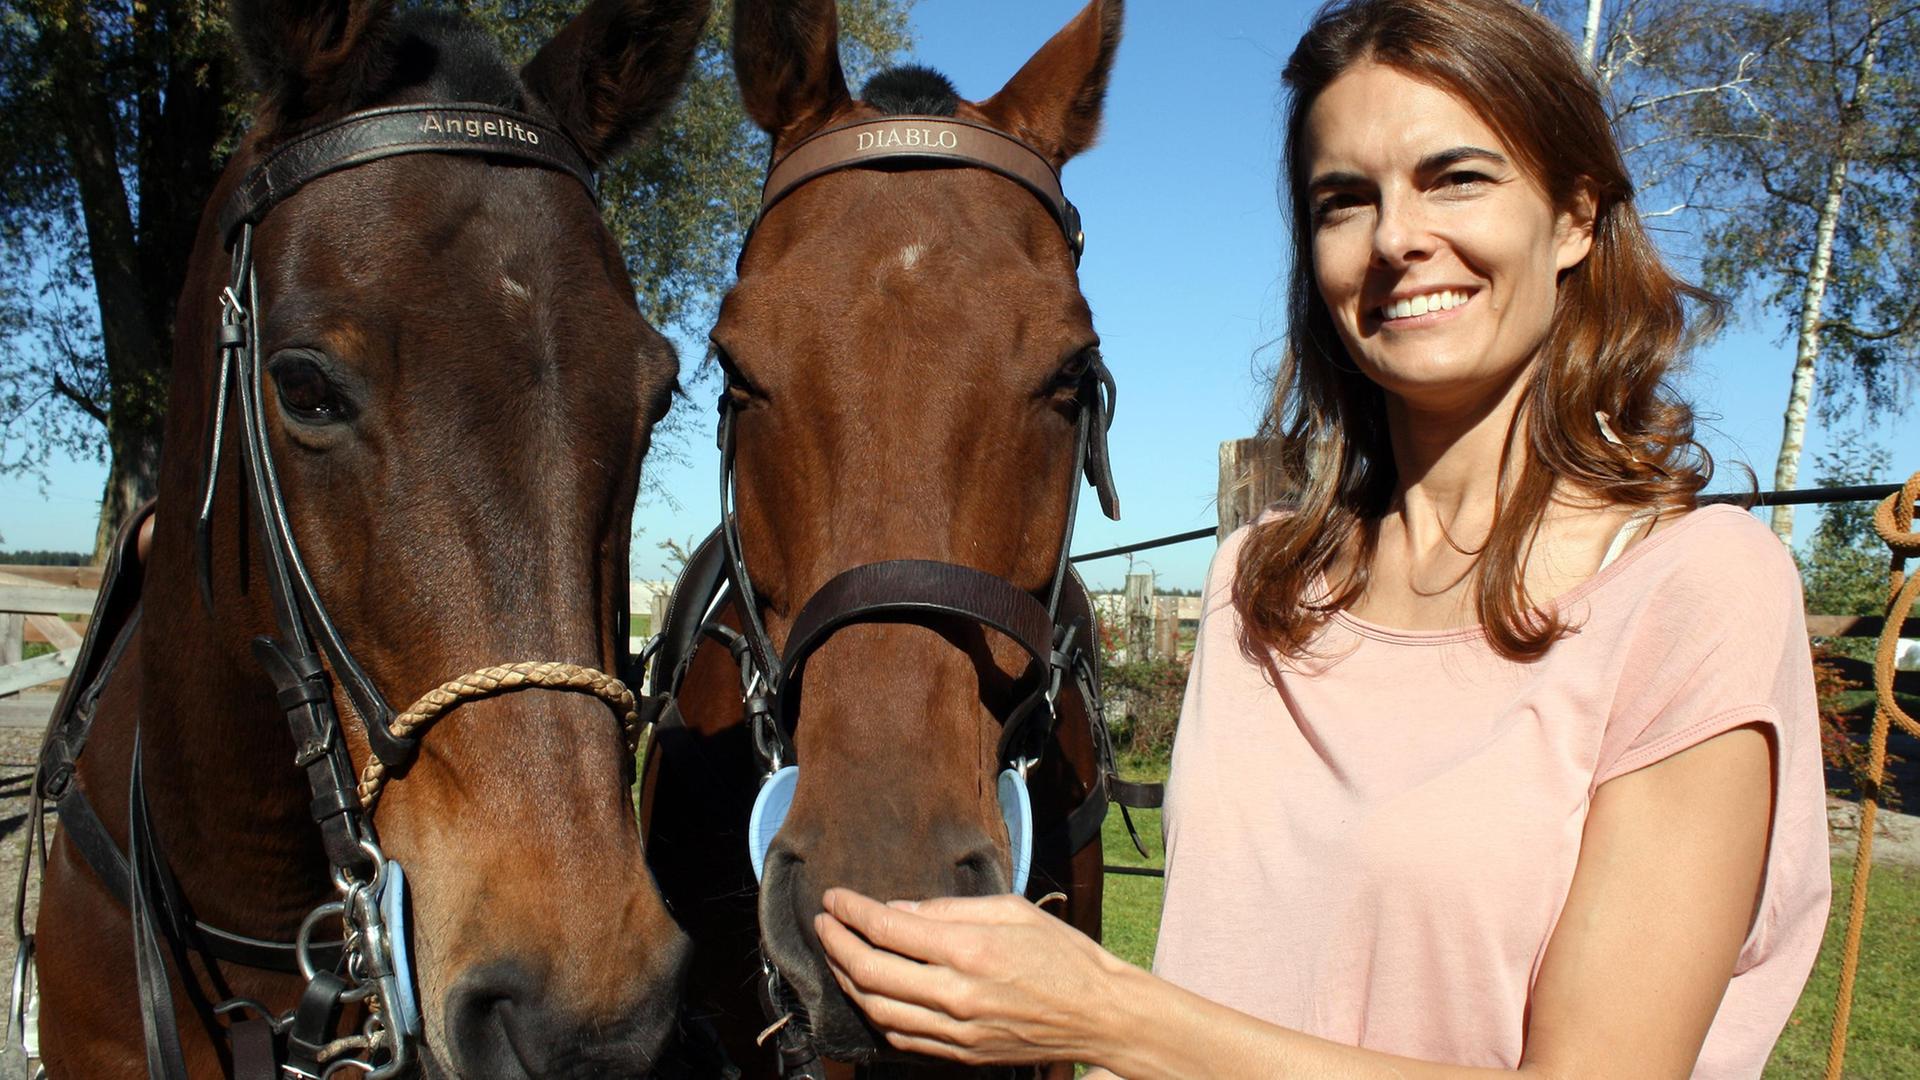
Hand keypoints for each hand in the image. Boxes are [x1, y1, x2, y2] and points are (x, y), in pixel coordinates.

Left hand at [812, 887, 1131, 1066]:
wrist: (1097, 1014)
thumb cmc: (1061, 954)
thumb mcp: (1010, 910)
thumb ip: (949, 909)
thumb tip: (897, 910)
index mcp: (970, 949)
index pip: (888, 929)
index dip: (852, 912)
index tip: (834, 898)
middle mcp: (956, 994)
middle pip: (871, 972)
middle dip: (837, 944)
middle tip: (823, 923)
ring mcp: (956, 1030)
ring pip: (878, 1010)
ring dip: (848, 980)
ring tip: (838, 955)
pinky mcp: (961, 1053)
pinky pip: (901, 1037)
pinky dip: (876, 1014)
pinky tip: (869, 993)